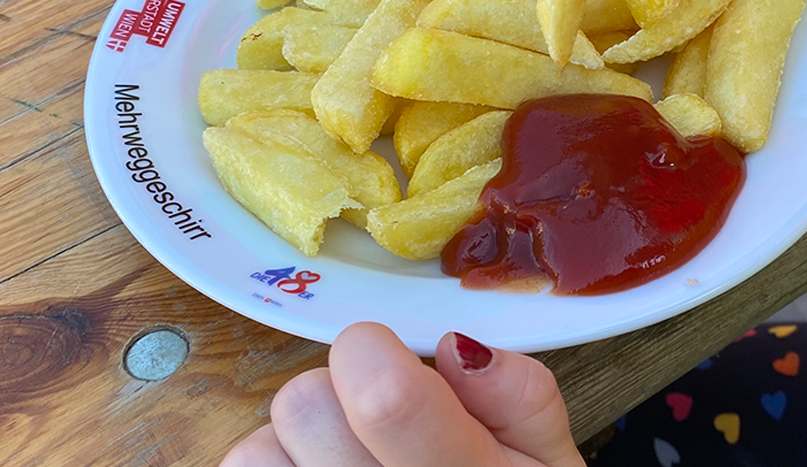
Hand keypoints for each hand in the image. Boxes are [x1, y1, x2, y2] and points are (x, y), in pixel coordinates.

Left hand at [221, 323, 583, 466]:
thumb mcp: (551, 465)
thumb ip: (519, 398)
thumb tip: (457, 351)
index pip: (384, 397)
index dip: (376, 355)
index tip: (391, 362)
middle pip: (304, 405)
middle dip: (338, 396)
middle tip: (375, 426)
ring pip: (255, 451)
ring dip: (295, 447)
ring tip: (346, 464)